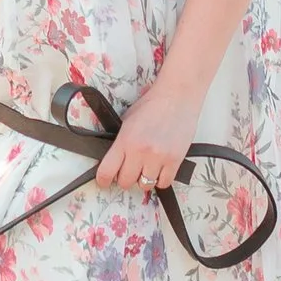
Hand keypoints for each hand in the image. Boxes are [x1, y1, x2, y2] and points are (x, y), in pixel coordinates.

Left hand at [93, 80, 196, 195]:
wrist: (177, 95)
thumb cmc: (152, 104)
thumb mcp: (127, 120)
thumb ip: (120, 142)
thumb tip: (114, 161)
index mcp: (125, 140)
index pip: (107, 171)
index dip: (103, 180)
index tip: (104, 181)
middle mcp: (140, 151)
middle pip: (125, 182)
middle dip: (125, 178)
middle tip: (130, 170)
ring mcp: (158, 157)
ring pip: (145, 185)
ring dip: (144, 179)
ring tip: (147, 167)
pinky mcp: (175, 160)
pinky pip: (164, 183)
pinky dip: (161, 179)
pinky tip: (160, 169)